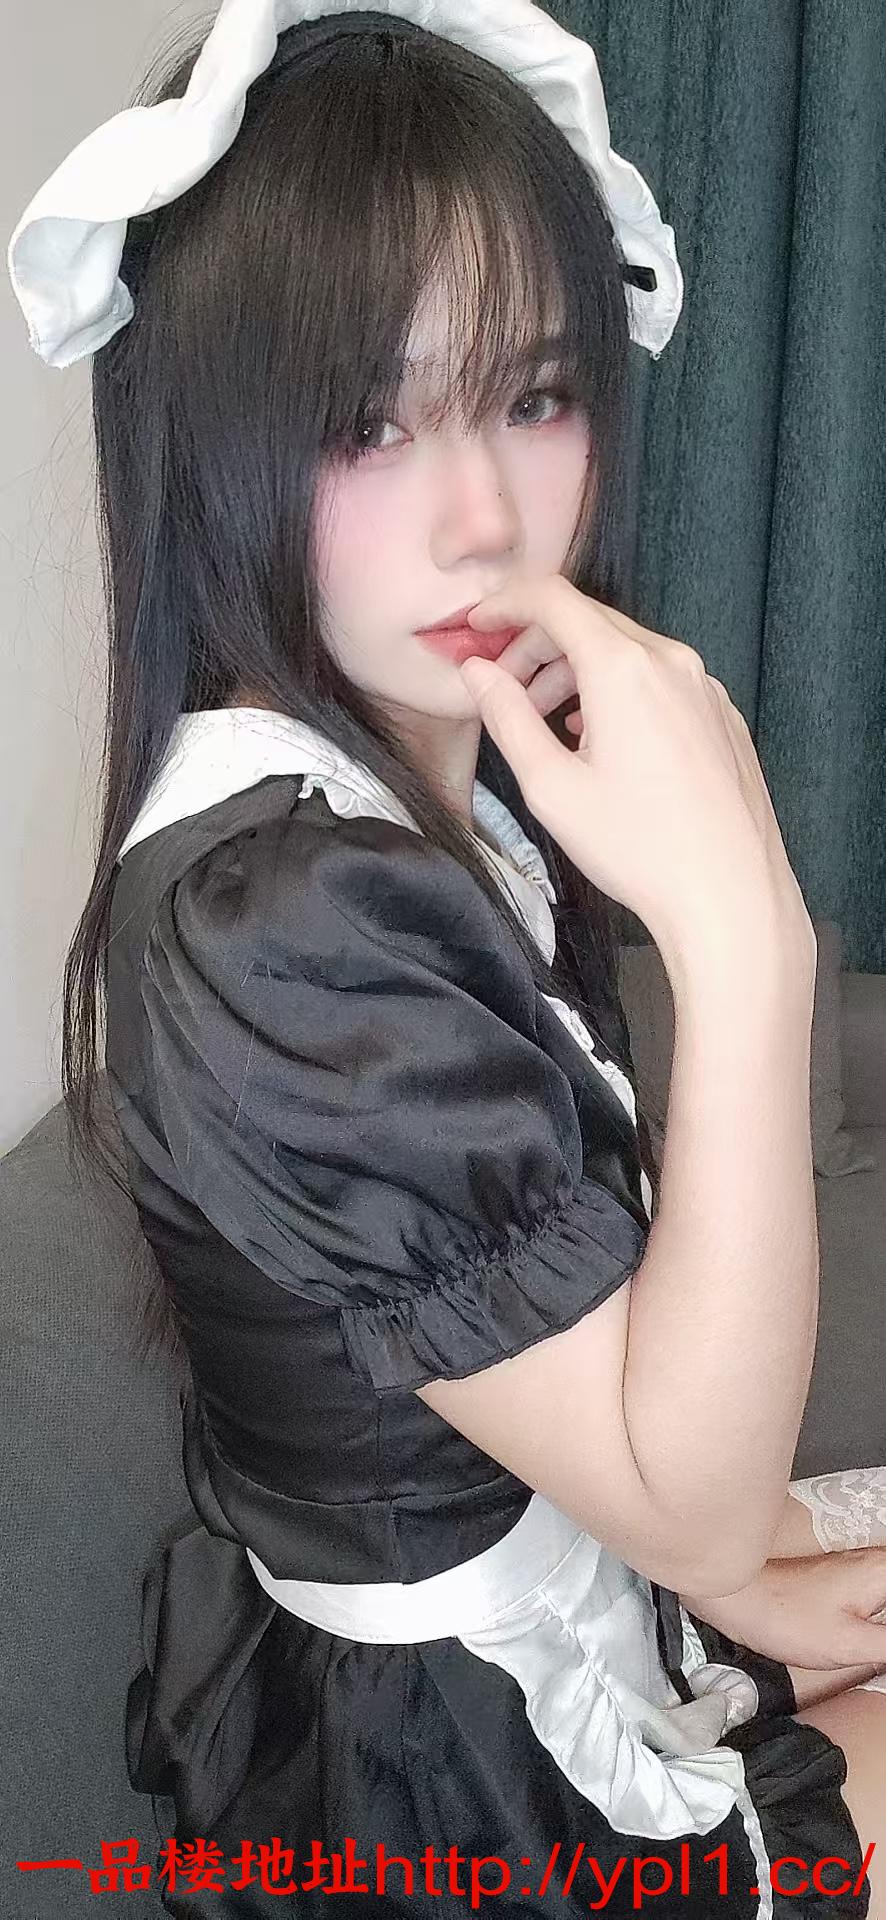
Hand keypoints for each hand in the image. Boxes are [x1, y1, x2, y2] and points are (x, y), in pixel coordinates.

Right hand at [459, 575, 815, 981]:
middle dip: (537, 645)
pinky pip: (661, 681)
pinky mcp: (723, 716)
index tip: (476, 628)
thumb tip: (477, 672)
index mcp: (623, 668)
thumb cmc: (637, 847)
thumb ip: (506, 717)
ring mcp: (704, 687)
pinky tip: (603, 741)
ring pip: (627, 652)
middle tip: (504, 690)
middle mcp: (670, 661)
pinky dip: (619, 692)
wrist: (730, 894)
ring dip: (577, 671)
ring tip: (548, 723)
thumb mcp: (550, 786)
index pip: (552, 599)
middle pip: (589, 622)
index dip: (505, 604)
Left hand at [680, 1546, 885, 1671]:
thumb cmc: (790, 1620)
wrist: (738, 1602)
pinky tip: (875, 1643)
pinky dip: (881, 1619)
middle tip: (877, 1649)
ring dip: (881, 1633)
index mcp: (883, 1572)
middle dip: (885, 1636)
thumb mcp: (852, 1644)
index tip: (882, 1646)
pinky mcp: (848, 1584)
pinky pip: (881, 1598)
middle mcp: (876, 1564)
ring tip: (874, 1648)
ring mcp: (861, 1571)